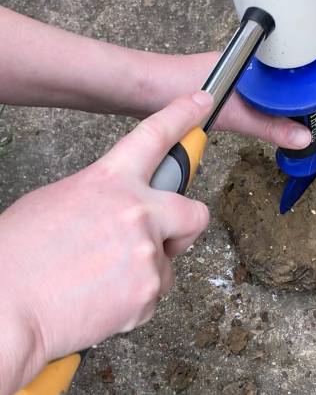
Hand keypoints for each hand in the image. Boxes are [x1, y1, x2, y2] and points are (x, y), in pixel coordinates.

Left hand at [0, 8, 315, 149]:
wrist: (142, 91)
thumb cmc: (178, 87)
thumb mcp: (231, 111)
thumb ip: (268, 127)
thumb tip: (302, 139)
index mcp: (260, 61)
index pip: (306, 73)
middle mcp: (254, 68)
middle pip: (297, 88)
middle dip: (312, 111)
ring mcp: (244, 81)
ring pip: (281, 99)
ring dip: (294, 117)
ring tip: (302, 138)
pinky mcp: (233, 94)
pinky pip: (264, 106)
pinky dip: (275, 120)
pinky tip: (278, 132)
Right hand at [0, 92, 212, 393]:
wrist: (5, 309)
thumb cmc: (19, 256)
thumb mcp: (58, 202)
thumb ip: (104, 198)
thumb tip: (121, 207)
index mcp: (110, 181)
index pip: (154, 135)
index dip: (182, 115)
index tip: (200, 102)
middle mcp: (138, 212)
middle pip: (195, 212)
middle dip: (185, 225)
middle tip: (164, 237)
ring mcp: (146, 253)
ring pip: (167, 262)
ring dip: (145, 271)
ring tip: (104, 279)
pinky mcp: (148, 292)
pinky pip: (154, 295)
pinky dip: (135, 300)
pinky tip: (102, 298)